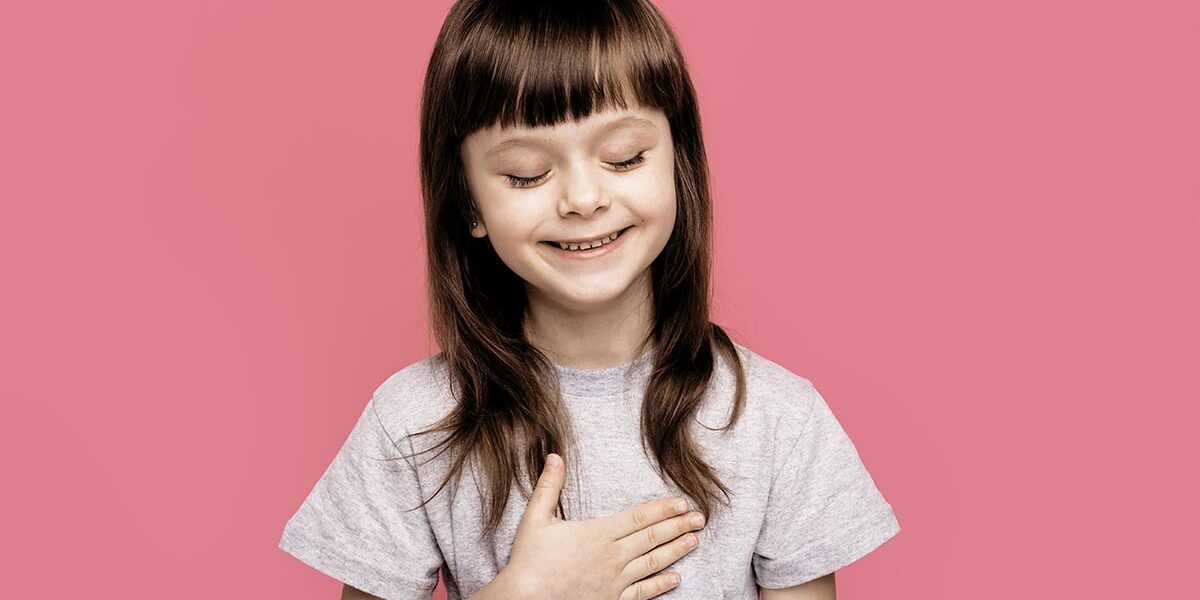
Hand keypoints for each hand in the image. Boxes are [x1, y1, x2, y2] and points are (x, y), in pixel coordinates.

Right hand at [503, 453, 705, 599]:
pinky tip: (676, 578)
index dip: (663, 509)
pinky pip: (642, 593)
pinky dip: (661, 585)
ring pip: (652, 563)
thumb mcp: (535, 519)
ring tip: (694, 541)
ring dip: (676, 551)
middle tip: (700, 518)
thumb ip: (549, 487)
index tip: (683, 502)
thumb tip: (554, 456)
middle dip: (678, 525)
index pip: (639, 517)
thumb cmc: (528, 560)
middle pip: (652, 537)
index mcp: (597, 533)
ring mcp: (614, 582)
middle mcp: (612, 557)